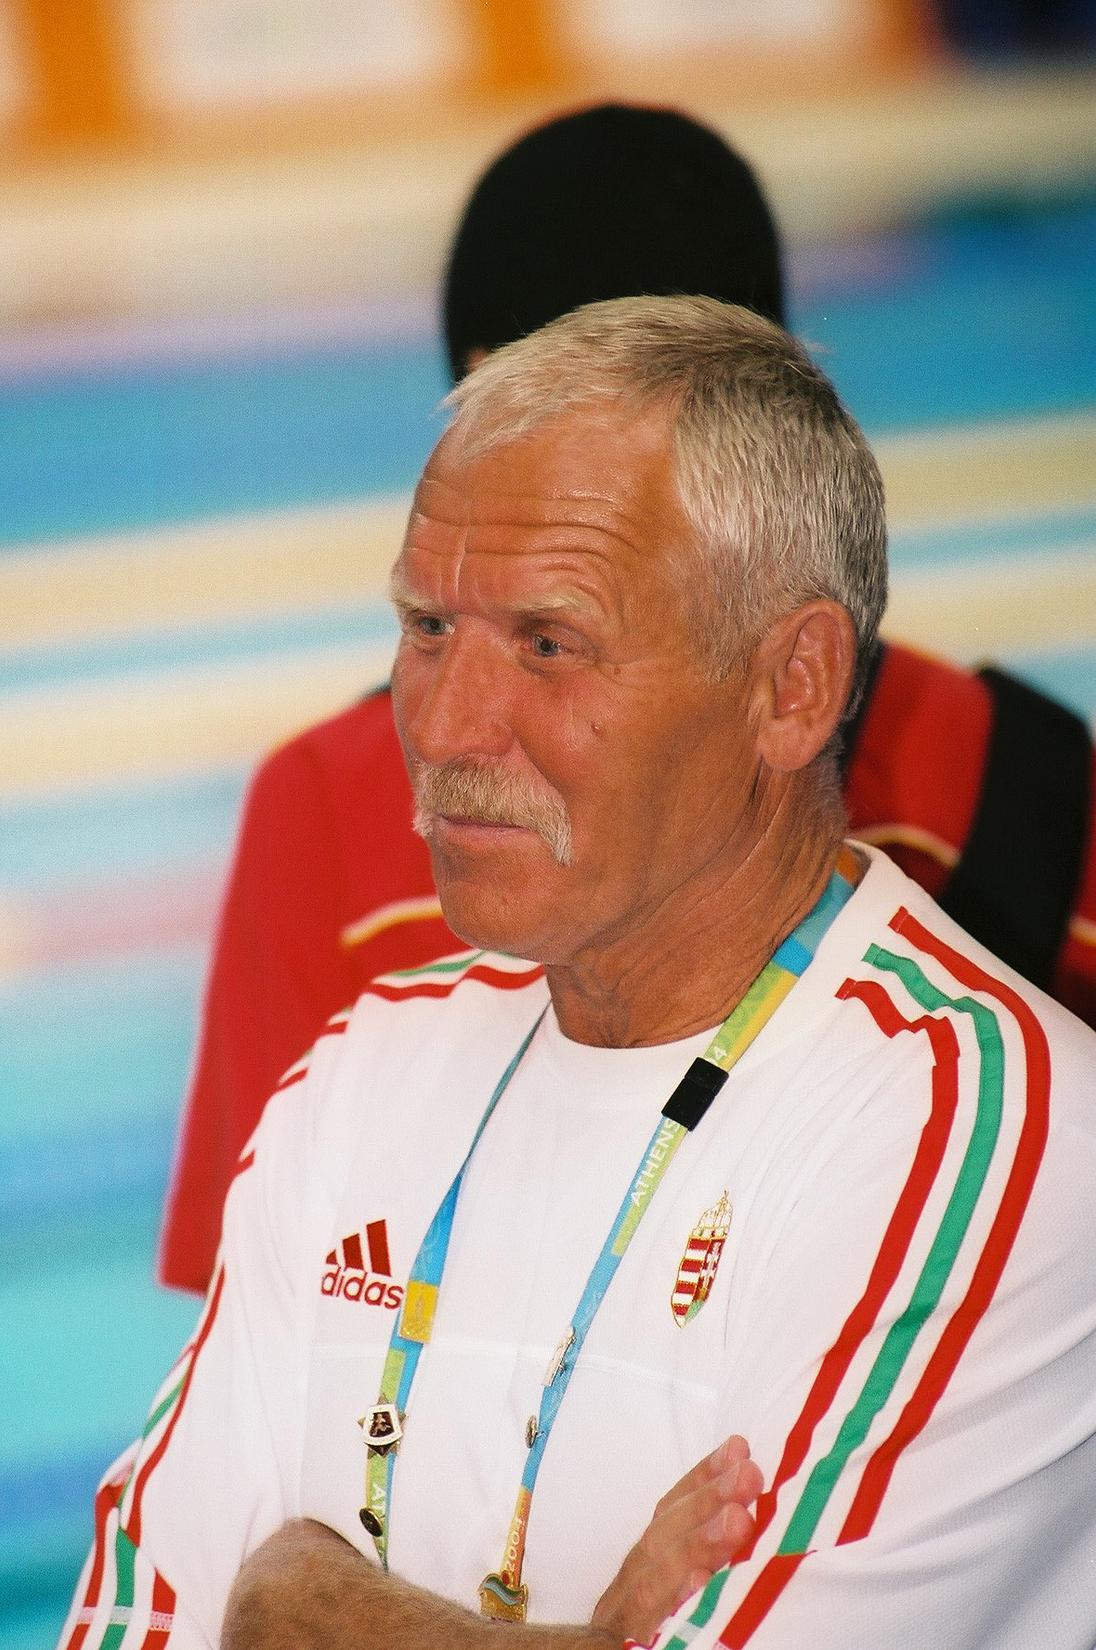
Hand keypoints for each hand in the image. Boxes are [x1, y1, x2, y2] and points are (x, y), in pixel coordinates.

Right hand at [590, 1436, 761, 1647]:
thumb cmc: (647, 1626)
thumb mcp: (665, 1579)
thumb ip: (695, 1549)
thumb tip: (743, 1504)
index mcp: (645, 1565)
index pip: (669, 1512)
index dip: (700, 1476)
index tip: (738, 1446)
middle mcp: (630, 1588)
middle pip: (663, 1539)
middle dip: (706, 1502)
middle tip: (749, 1476)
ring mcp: (629, 1622)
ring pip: (655, 1580)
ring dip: (696, 1545)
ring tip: (736, 1522)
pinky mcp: (638, 1646)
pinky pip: (652, 1630)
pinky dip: (671, 1605)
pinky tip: (695, 1590)